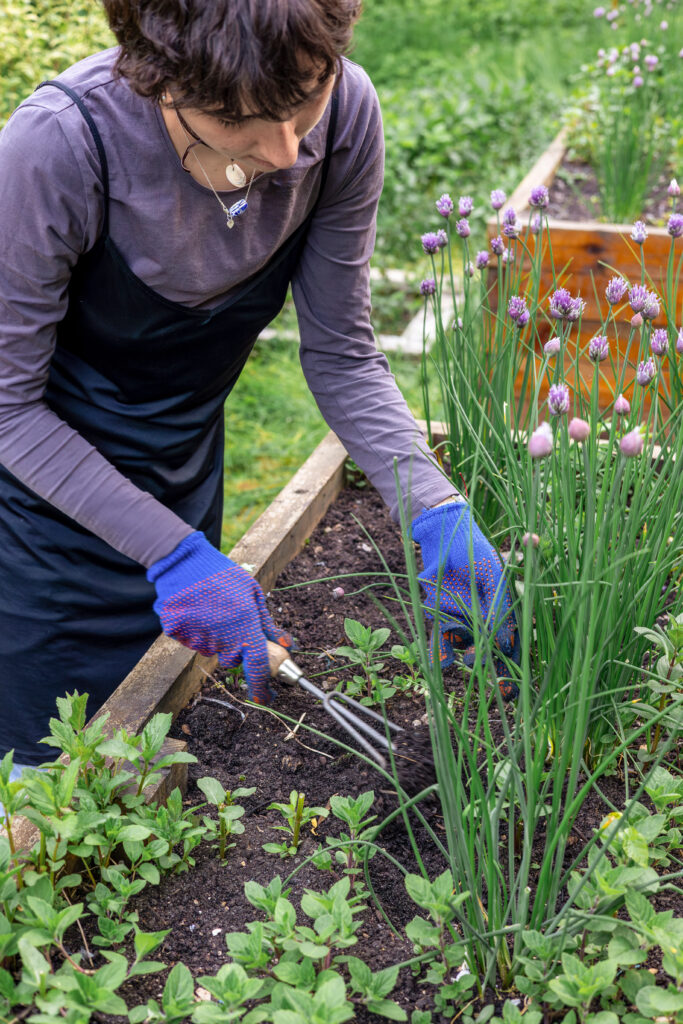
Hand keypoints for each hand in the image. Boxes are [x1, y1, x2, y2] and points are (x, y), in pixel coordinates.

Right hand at [147, 532, 290, 703]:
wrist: (183, 560)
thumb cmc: (222, 574)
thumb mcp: (253, 593)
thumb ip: (267, 623)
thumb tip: (286, 644)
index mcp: (243, 624)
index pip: (256, 666)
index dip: (262, 687)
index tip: (267, 698)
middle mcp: (220, 635)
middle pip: (231, 660)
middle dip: (234, 650)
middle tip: (230, 623)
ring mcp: (195, 635)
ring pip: (209, 649)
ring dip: (213, 637)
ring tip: (210, 608)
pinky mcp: (176, 632)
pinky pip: (190, 641)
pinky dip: (194, 630)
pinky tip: (194, 609)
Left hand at [411, 502, 518, 699]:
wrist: (444, 535)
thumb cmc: (477, 551)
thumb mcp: (495, 575)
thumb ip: (501, 606)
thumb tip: (506, 642)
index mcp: (505, 608)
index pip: (514, 642)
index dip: (515, 664)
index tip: (515, 686)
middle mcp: (484, 617)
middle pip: (490, 651)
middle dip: (491, 667)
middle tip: (492, 678)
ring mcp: (463, 618)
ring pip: (466, 645)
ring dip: (467, 654)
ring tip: (468, 659)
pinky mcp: (441, 616)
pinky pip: (440, 638)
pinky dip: (439, 652)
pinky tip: (439, 664)